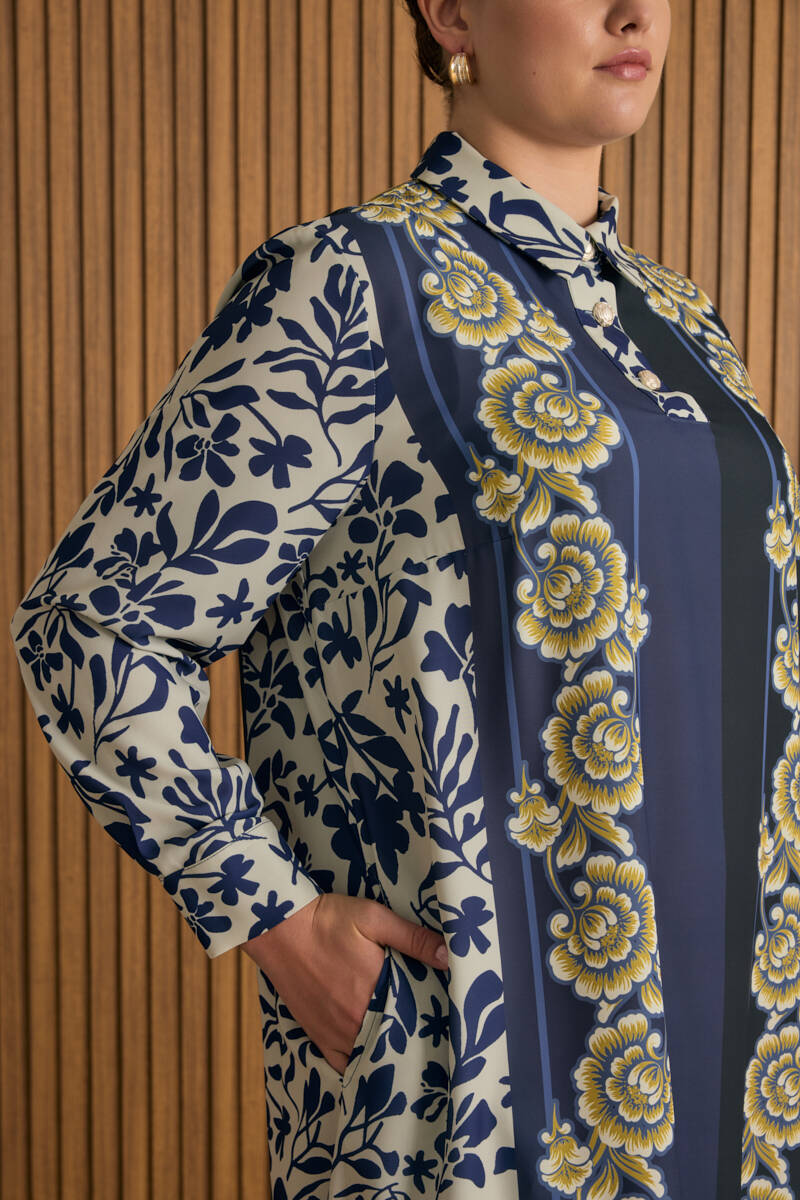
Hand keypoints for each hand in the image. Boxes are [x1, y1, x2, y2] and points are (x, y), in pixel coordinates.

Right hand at [241, 893, 447, 1076]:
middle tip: (432, 1038)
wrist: (278, 927)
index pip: (415, 1020)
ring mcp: (335, 1033)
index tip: (448, 1024)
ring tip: (408, 1050)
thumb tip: (450, 957)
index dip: (432, 1024)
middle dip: (413, 1040)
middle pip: (394, 1042)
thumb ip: (413, 938)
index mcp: (375, 992)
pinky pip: (342, 1064)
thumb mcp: (374, 918)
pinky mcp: (316, 1036)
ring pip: (371, 1056)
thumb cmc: (328, 919)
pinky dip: (359, 1065)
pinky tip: (372, 1061)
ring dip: (388, 1053)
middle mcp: (356, 1021)